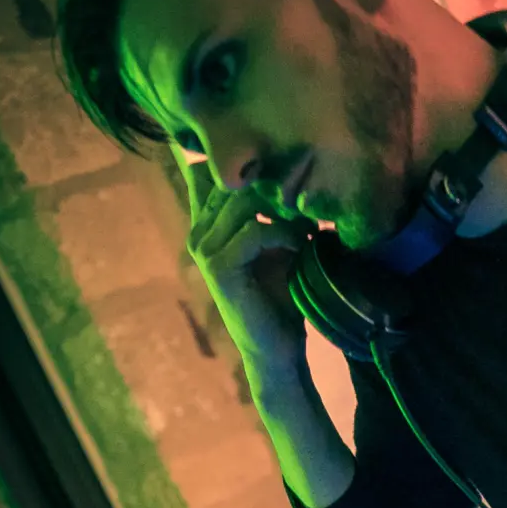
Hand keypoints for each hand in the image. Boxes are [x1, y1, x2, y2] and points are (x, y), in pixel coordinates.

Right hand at [175, 147, 309, 376]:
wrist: (277, 347)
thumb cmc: (280, 295)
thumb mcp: (278, 242)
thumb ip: (272, 210)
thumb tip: (292, 167)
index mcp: (208, 223)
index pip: (209, 172)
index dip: (237, 160)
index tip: (273, 161)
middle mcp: (199, 231)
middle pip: (234, 181)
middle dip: (275, 187)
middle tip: (307, 206)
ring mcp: (204, 248)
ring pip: (243, 202)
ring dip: (283, 212)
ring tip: (307, 229)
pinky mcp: (218, 266)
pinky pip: (254, 231)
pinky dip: (283, 234)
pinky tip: (300, 246)